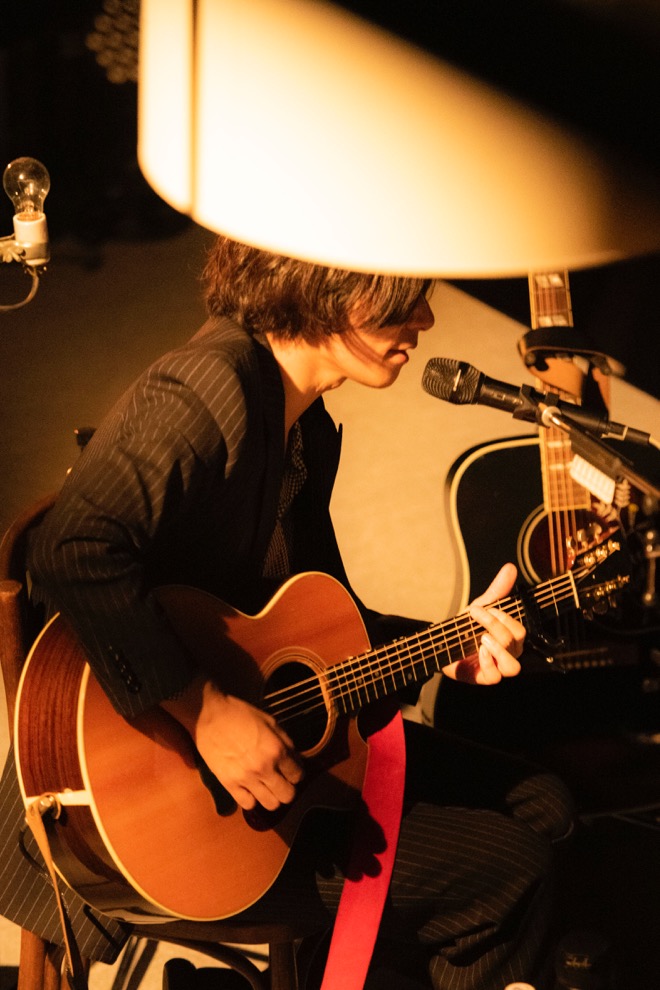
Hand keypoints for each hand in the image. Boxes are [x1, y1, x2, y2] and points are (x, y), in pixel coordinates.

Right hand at [162, 679, 303, 810]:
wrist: (210, 715)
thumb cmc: (240, 714)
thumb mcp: (270, 722)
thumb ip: (285, 742)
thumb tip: (295, 759)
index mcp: (276, 750)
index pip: (298, 775)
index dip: (296, 773)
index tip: (291, 770)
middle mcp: (264, 768)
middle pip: (287, 795)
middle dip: (288, 788)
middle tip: (281, 780)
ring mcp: (246, 778)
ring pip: (270, 804)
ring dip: (272, 797)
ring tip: (267, 787)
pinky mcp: (229, 784)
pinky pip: (248, 804)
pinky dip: (252, 799)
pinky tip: (250, 789)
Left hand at [443, 562, 524, 684]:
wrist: (441, 644)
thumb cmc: (465, 628)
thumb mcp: (480, 607)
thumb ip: (497, 591)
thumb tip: (510, 568)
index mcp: (510, 638)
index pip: (520, 630)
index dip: (504, 618)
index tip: (481, 609)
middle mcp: (508, 654)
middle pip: (516, 642)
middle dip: (496, 627)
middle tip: (476, 619)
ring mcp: (497, 667)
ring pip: (513, 666)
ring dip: (498, 649)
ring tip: (481, 638)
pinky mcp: (484, 678)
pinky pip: (495, 676)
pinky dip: (487, 662)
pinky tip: (477, 651)